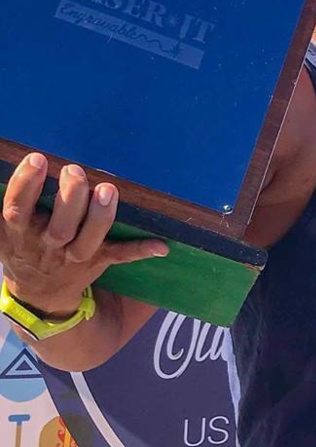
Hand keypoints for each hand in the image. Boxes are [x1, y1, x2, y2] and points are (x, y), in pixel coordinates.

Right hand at [0, 153, 167, 317]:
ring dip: (100, 217)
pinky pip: (120, 257)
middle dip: (69, 199)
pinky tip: (161, 245)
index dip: (25, 185)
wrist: (38, 294)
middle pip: (59, 228)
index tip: (38, 158)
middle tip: (74, 171)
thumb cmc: (23, 244)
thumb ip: (9, 199)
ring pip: (87, 242)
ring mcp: (74, 256)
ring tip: (108, 189)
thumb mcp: (6, 228)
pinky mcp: (98, 261)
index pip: (17, 210)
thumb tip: (15, 159)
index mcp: (21, 233)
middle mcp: (48, 245)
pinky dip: (140, 250)